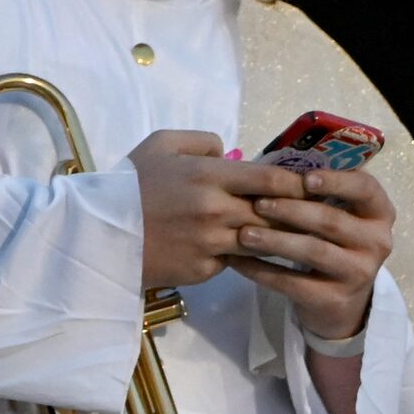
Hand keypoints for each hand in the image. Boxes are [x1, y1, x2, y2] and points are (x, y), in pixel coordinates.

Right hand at [131, 129, 300, 289]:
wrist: (98, 234)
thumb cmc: (131, 184)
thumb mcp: (161, 144)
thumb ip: (203, 141)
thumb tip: (233, 154)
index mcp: (207, 175)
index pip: (270, 179)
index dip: (297, 182)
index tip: (312, 185)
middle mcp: (214, 210)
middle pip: (274, 213)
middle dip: (296, 213)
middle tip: (315, 212)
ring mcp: (210, 244)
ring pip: (261, 241)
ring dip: (277, 238)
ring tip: (296, 235)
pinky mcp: (203, 271)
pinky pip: (235, 261)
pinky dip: (243, 255)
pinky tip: (253, 252)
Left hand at [229, 166, 394, 340]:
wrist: (341, 303)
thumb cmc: (333, 244)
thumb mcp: (340, 216)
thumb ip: (320, 193)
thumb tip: (274, 165)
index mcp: (380, 213)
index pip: (365, 189)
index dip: (336, 182)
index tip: (305, 177)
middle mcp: (377, 242)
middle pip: (331, 221)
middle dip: (291, 210)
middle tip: (257, 203)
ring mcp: (358, 273)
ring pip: (312, 251)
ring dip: (274, 240)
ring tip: (243, 234)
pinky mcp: (334, 300)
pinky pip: (293, 283)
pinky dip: (262, 271)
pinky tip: (239, 262)